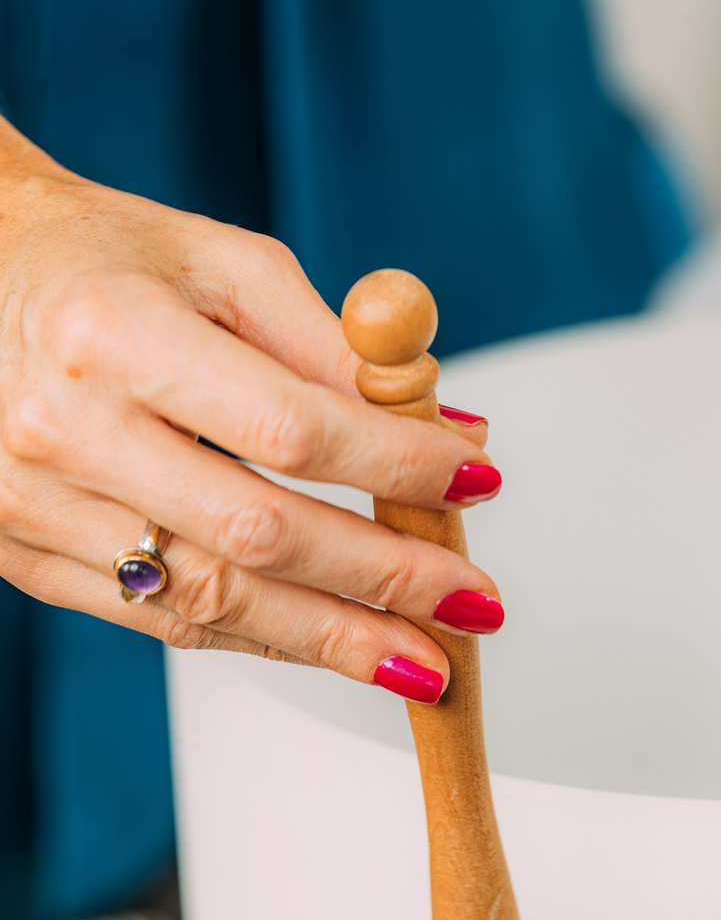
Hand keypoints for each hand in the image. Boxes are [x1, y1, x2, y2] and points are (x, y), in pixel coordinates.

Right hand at [0, 117, 503, 702]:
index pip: (288, 427)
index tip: (476, 479)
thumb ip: (337, 349)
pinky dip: (254, 636)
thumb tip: (452, 428)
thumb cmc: (100, 259)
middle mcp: (64, 429)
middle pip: (258, 534)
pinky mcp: (19, 554)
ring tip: (420, 661)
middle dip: (383, 578)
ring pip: (208, 601)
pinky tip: (326, 642)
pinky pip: (157, 618)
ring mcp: (30, 505)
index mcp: (115, 334)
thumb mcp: (222, 265)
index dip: (395, 463)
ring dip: (330, 640)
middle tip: (472, 601)